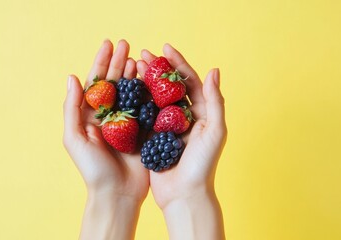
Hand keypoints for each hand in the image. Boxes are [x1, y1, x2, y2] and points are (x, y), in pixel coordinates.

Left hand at [63, 40, 148, 239]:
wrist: (117, 194)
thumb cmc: (92, 169)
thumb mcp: (74, 138)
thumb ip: (72, 108)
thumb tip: (72, 78)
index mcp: (89, 116)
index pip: (95, 83)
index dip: (101, 62)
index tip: (108, 44)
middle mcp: (108, 116)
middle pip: (114, 83)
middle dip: (118, 62)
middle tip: (126, 44)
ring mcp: (127, 122)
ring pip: (131, 91)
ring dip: (134, 73)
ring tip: (138, 56)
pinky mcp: (142, 130)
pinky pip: (146, 106)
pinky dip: (148, 91)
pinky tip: (152, 78)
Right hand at [137, 44, 226, 238]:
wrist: (185, 194)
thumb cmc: (203, 165)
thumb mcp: (215, 131)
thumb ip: (215, 101)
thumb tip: (214, 70)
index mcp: (201, 112)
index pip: (189, 81)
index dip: (177, 63)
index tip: (165, 47)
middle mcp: (184, 117)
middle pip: (169, 86)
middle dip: (157, 68)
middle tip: (143, 53)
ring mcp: (167, 126)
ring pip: (155, 97)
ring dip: (144, 81)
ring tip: (132, 66)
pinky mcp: (153, 137)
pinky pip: (144, 115)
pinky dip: (136, 101)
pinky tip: (126, 90)